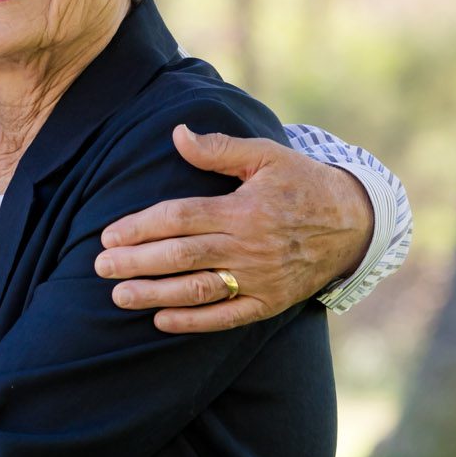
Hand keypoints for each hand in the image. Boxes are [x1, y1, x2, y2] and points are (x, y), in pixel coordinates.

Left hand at [95, 125, 373, 332]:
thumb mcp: (267, 155)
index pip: (180, 218)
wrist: (355, 223)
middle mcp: (249, 246)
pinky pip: (226, 317)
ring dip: (155, 294)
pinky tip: (160, 320)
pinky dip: (193, 322)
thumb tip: (177, 134)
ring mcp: (260, 278)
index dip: (141, 227)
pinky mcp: (270, 302)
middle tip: (100, 266)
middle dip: (137, 262)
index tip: (109, 235)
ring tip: (119, 296)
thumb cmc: (302, 183)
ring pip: (198, 289)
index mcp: (243, 208)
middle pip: (181, 256)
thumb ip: (220, 149)